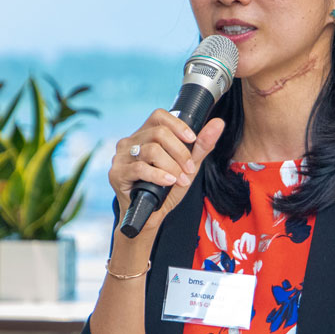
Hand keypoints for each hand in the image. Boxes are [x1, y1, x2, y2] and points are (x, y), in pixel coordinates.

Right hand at [109, 110, 224, 237]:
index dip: (178, 125)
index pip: (159, 116)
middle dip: (180, 152)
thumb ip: (202, 146)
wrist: (149, 217)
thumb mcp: (188, 166)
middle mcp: (130, 142)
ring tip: (180, 179)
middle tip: (189, 169)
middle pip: (158, 133)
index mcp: (145, 136)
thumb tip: (219, 123)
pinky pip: (140, 168)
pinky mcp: (116, 173)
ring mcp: (121, 157)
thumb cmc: (166, 190)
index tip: (192, 139)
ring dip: (172, 166)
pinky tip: (168, 182)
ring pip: (151, 150)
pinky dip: (158, 175)